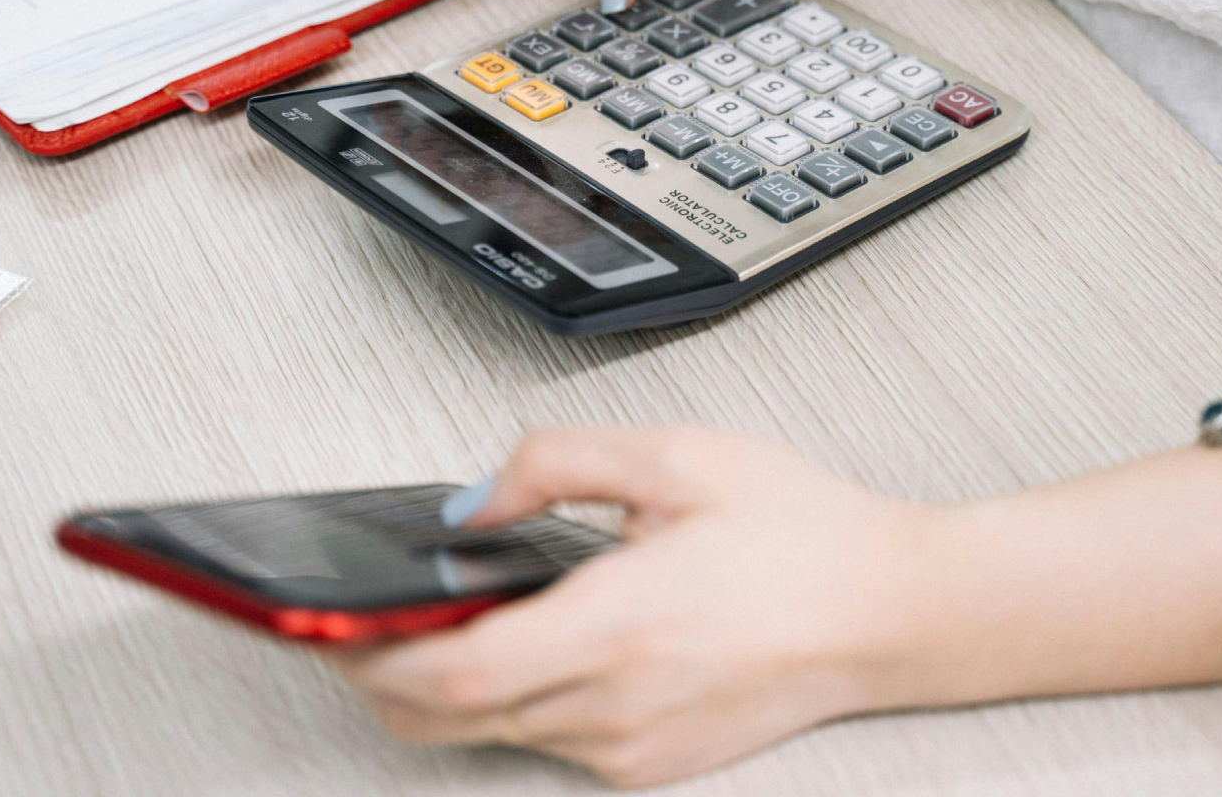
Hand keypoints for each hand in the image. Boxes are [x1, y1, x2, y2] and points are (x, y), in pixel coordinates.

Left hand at [325, 427, 933, 787]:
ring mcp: (632, 748)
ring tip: (434, 622)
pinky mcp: (649, 765)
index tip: (328, 624)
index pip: (452, 675)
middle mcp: (617, 704)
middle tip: (351, 623)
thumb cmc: (802, 533)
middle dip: (380, 675)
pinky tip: (526, 644)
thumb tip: (471, 504)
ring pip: (490, 732)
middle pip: (446, 719)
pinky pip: (544, 741)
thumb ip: (554, 462)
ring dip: (444, 687)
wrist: (893, 612)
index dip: (370, 656)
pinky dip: (510, 700)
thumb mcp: (677, 456)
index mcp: (620, 624)